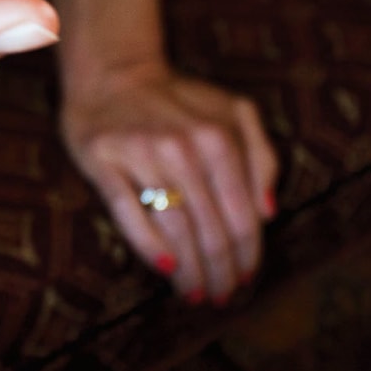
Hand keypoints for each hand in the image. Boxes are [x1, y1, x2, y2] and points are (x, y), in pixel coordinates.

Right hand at [61, 63, 277, 302]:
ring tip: (194, 293)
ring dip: (190, 271)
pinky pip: (128, 212)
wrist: (112, 73)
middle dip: (219, 272)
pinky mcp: (102, 158)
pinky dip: (150, 246)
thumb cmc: (178, 101)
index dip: (247, 255)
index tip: (244, 280)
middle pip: (210, 229)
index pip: (241, 216)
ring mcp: (141, 152)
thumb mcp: (233, 112)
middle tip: (219, 297)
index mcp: (218, 137)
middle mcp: (182, 146)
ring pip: (175, 228)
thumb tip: (268, 213)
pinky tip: (166, 268)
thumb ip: (261, 156)